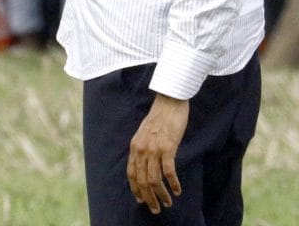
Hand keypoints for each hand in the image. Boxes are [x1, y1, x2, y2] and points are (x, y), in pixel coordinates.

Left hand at [127, 94, 188, 214]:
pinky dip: (173, 184)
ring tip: (168, 203)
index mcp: (135, 146)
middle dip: (149, 198)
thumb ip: (143, 149)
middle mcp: (141, 149)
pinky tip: (178, 190)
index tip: (141, 200)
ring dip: (161, 195)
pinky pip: (168, 171)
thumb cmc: (159, 118)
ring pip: (154, 180)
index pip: (131, 174)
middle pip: (141, 180)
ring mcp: (154, 148)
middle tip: (157, 209)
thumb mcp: (145, 134)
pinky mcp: (167, 147)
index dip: (136, 189)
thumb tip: (144, 165)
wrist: (169, 101)